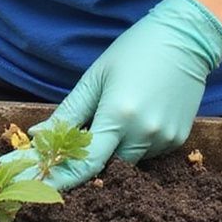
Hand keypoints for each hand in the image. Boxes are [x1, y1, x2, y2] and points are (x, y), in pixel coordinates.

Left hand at [17, 0, 221, 190]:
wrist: (184, 38)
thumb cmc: (134, 50)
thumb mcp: (97, 76)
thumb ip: (70, 111)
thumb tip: (38, 135)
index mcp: (119, 115)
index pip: (86, 163)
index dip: (62, 177)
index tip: (41, 183)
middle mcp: (144, 133)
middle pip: (107, 164)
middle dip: (92, 154)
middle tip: (86, 130)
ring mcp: (164, 138)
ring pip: (129, 159)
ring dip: (116, 146)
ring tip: (121, 108)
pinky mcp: (178, 139)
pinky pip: (149, 151)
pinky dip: (137, 140)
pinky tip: (141, 110)